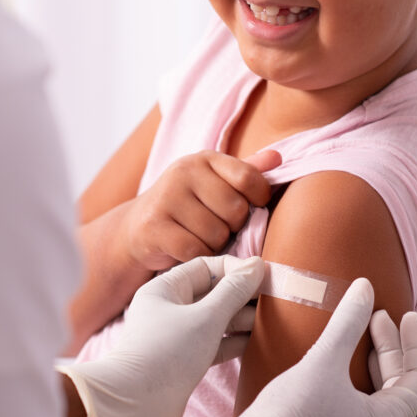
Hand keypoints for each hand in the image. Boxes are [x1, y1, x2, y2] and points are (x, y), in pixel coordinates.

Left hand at [58, 256, 264, 416]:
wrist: (135, 408)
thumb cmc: (166, 354)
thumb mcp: (206, 317)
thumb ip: (234, 291)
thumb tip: (257, 265)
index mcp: (165, 289)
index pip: (206, 267)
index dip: (236, 270)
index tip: (265, 277)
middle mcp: (169, 309)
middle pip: (213, 293)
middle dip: (242, 295)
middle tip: (274, 301)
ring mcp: (176, 337)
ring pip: (215, 320)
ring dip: (241, 319)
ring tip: (270, 322)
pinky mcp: (184, 361)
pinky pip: (214, 344)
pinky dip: (234, 342)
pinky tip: (256, 343)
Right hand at [121, 150, 280, 270]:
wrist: (138, 227)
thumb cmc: (189, 205)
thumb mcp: (217, 183)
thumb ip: (247, 172)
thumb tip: (278, 159)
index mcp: (205, 158)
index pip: (249, 178)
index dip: (258, 199)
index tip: (250, 207)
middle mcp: (183, 171)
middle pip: (236, 210)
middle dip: (233, 227)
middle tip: (217, 226)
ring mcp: (166, 198)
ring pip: (217, 234)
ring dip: (215, 245)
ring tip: (200, 237)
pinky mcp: (154, 226)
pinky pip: (196, 250)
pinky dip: (198, 257)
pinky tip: (188, 250)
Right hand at [190, 279, 416, 416]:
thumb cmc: (290, 414)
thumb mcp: (324, 360)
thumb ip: (349, 321)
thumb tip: (365, 286)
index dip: (416, 342)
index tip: (405, 315)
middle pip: (402, 392)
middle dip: (391, 351)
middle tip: (376, 318)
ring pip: (383, 407)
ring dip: (376, 372)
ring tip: (361, 341)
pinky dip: (362, 392)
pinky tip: (341, 376)